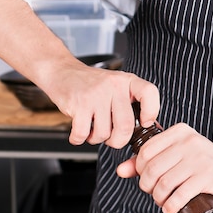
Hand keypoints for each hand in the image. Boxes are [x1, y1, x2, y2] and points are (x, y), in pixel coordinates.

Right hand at [42, 61, 159, 147]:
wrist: (61, 71)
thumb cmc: (90, 84)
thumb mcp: (116, 86)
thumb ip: (130, 104)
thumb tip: (148, 129)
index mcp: (126, 81)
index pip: (149, 93)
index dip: (151, 112)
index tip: (144, 123)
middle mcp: (113, 85)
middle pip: (126, 125)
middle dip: (118, 141)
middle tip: (112, 139)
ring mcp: (96, 94)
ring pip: (104, 133)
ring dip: (96, 139)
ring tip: (91, 129)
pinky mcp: (79, 104)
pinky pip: (83, 133)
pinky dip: (79, 138)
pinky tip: (79, 132)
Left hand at [116, 123, 212, 212]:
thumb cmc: (200, 160)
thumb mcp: (176, 153)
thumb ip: (149, 158)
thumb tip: (120, 170)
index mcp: (178, 132)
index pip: (146, 150)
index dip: (139, 168)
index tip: (146, 177)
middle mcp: (188, 142)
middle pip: (152, 169)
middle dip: (147, 186)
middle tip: (154, 192)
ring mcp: (198, 159)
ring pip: (164, 183)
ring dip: (158, 198)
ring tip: (162, 201)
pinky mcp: (206, 177)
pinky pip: (180, 195)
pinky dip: (170, 206)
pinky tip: (170, 209)